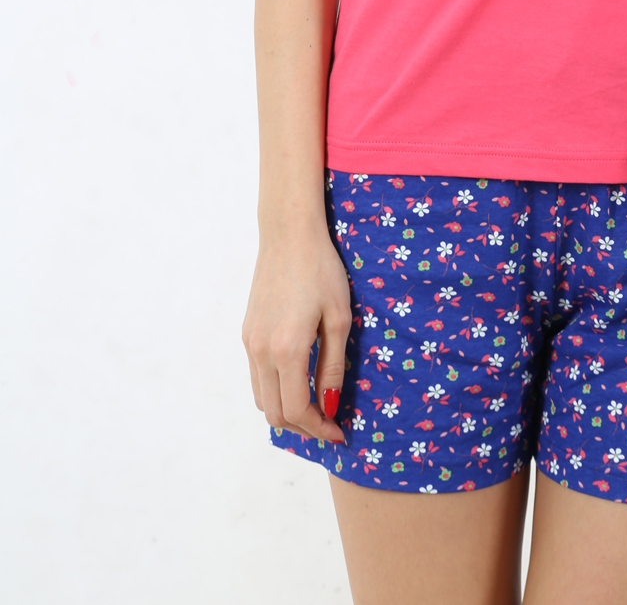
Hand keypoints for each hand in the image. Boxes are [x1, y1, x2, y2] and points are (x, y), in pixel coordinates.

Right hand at [242, 224, 351, 442]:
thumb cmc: (321, 270)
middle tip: (329, 422)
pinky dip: (274, 390)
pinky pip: (256, 376)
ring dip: (286, 409)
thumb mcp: (339, 318)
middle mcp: (261, 351)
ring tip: (315, 404)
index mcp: (286, 350)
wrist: (288, 234)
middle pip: (274, 413)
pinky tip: (298, 380)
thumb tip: (328, 405)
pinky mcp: (246, 332)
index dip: (318, 429)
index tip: (339, 431)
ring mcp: (249, 342)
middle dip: (302, 425)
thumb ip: (332, 366)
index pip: (296, 410)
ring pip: (261, 397)